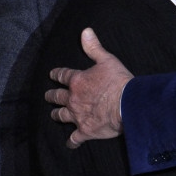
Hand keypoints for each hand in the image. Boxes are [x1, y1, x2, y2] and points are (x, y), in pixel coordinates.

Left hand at [44, 28, 133, 147]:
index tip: (52, 74)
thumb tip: (85, 31)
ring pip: (61, 116)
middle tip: (48, 96)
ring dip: (57, 115)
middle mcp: (73, 99)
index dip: (57, 74)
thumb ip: (94, 47)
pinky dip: (71, 142)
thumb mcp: (107, 60)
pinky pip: (75, 138)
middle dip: (52, 96)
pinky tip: (69, 144)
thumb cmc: (119, 82)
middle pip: (57, 97)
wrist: (127, 105)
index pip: (63, 76)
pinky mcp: (85, 130)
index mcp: (78, 81)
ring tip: (54, 115)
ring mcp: (77, 116)